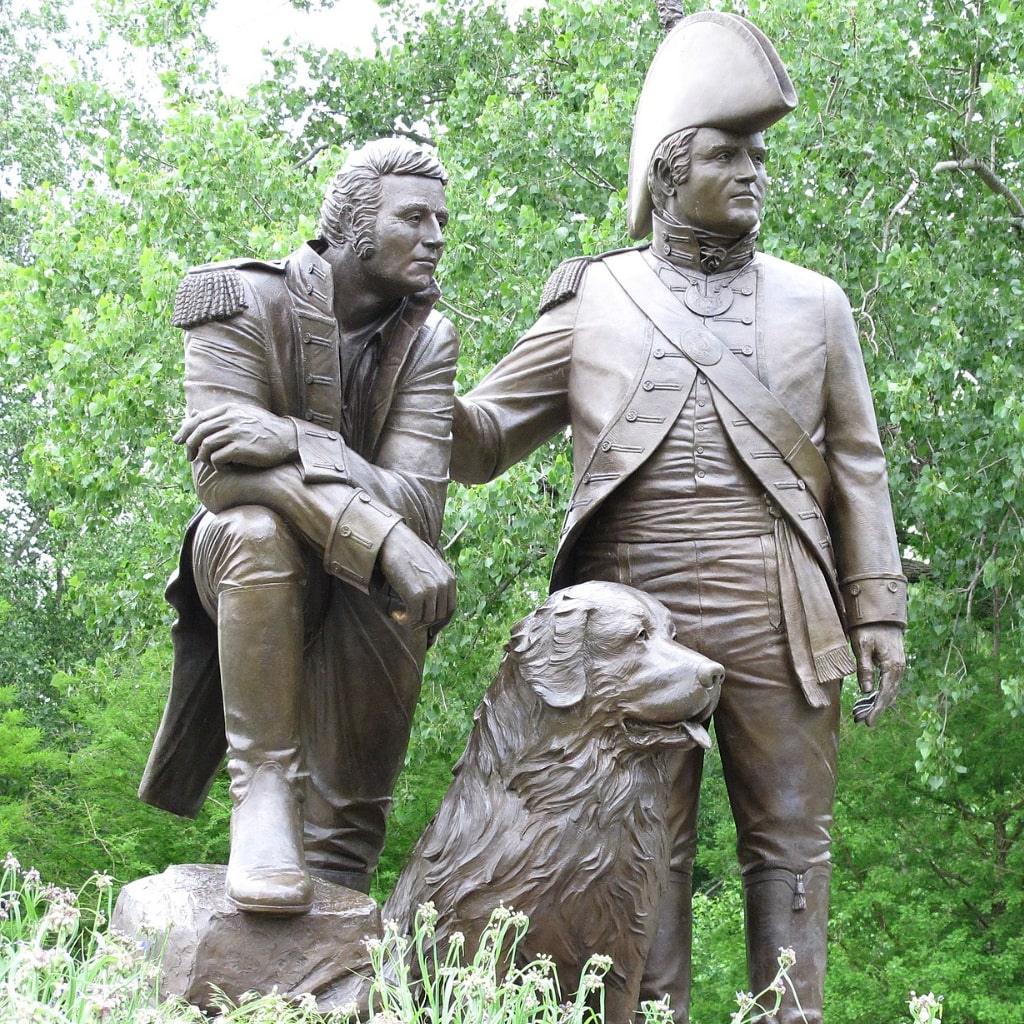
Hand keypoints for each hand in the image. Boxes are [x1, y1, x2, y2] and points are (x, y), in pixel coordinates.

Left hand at [174, 404, 296, 468]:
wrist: (288, 439)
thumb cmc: (264, 429)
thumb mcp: (241, 415)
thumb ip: (218, 415)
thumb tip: (193, 413)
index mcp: (229, 409)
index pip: (198, 419)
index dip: (185, 430)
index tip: (177, 441)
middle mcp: (231, 418)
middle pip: (199, 432)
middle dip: (190, 446)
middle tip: (189, 457)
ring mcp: (236, 433)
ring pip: (205, 446)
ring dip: (204, 458)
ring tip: (210, 463)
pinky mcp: (241, 448)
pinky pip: (218, 458)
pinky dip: (217, 466)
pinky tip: (224, 468)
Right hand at [377, 522, 455, 630]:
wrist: (393, 540)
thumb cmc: (407, 552)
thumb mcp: (430, 566)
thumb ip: (435, 582)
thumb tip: (432, 606)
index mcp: (449, 578)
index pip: (450, 609)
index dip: (439, 622)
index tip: (429, 629)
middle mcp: (444, 584)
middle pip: (440, 617)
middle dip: (425, 624)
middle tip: (410, 621)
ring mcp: (432, 590)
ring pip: (427, 619)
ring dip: (413, 622)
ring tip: (401, 615)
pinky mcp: (417, 594)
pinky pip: (414, 618)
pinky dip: (404, 620)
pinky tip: (396, 614)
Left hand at [849, 624, 905, 726]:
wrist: (882, 613)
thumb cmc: (868, 627)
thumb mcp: (861, 645)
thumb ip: (864, 667)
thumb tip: (866, 690)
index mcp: (892, 666)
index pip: (885, 694)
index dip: (877, 709)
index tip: (867, 722)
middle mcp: (899, 669)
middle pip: (888, 695)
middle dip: (875, 710)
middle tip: (860, 721)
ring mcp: (898, 667)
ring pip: (888, 691)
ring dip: (875, 703)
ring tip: (859, 713)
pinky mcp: (893, 664)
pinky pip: (887, 684)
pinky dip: (877, 694)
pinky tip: (866, 700)